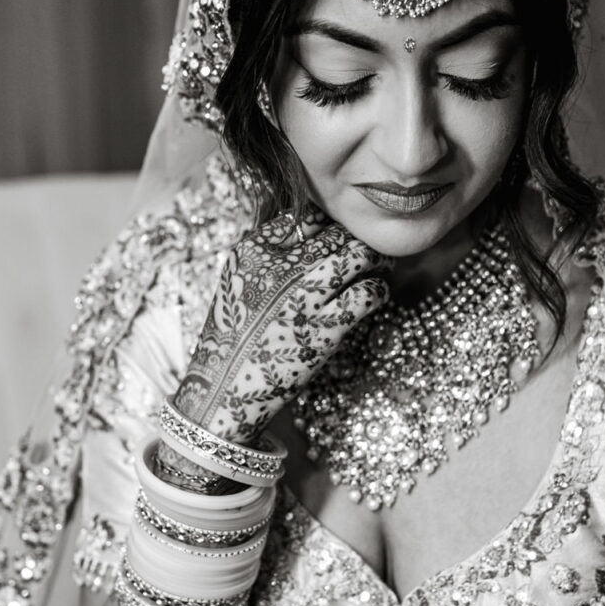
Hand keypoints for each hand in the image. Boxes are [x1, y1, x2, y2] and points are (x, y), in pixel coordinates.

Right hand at [175, 212, 389, 443]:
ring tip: (380, 266)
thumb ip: (268, 250)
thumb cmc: (235, 333)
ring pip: (358, 256)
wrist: (224, 388)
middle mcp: (279, 268)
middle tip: (367, 252)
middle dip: (357, 241)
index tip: (337, 238)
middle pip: (337, 234)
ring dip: (375, 259)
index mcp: (253, 250)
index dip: (329, 226)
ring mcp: (303, 298)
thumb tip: (310, 228)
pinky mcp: (324, 329)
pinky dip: (378, 290)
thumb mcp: (237, 279)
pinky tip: (376, 294)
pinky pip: (367, 294)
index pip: (307, 218)